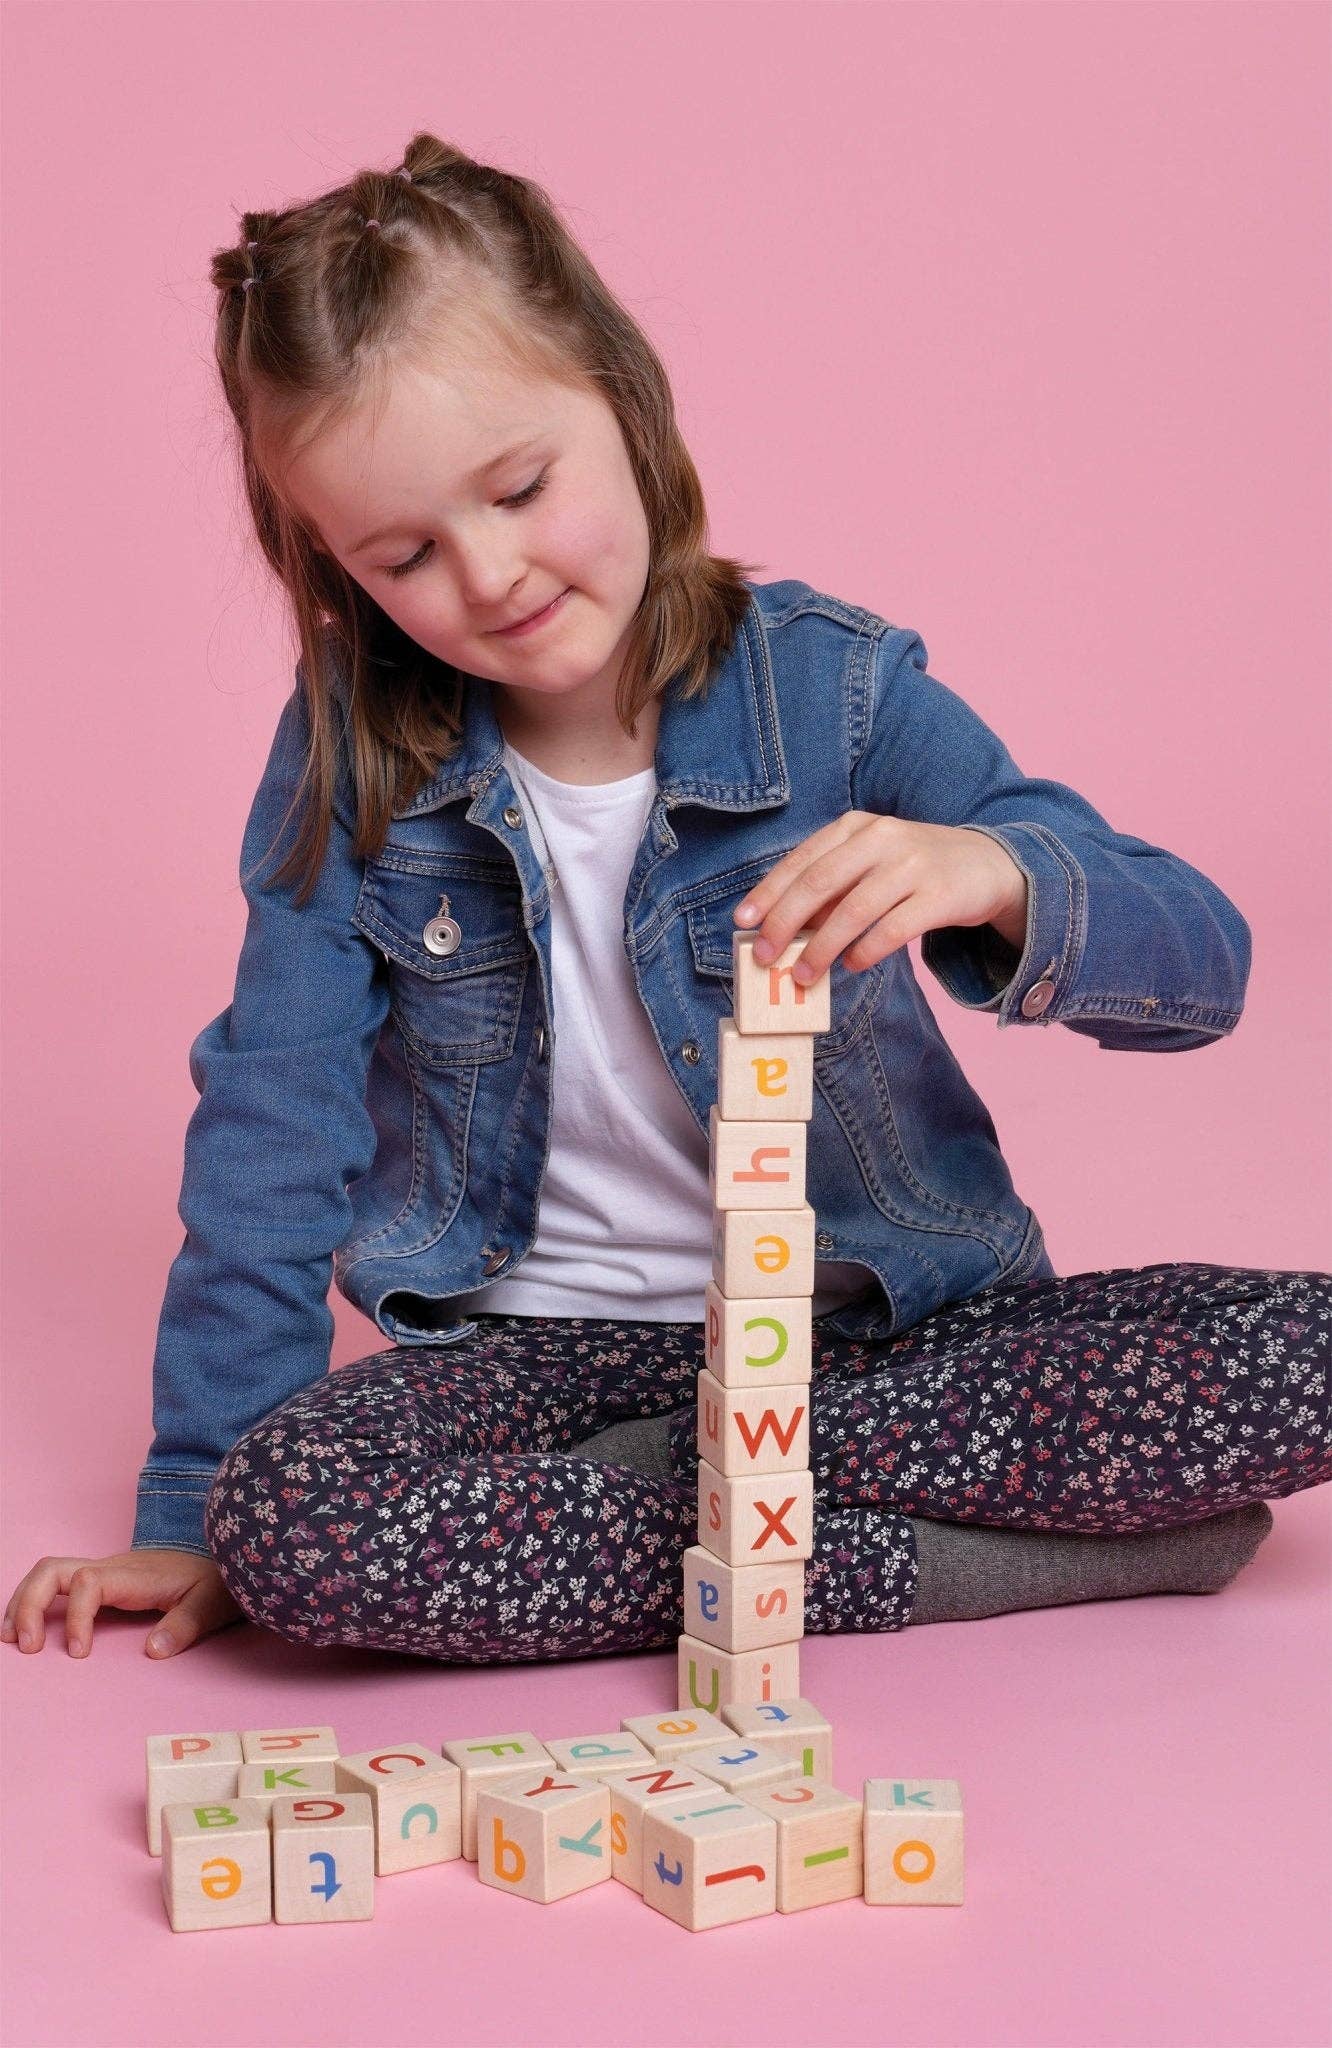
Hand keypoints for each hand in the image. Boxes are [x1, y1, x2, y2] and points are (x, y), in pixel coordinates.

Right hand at [2, 1548, 242, 1659]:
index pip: (87, 1583)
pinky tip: (26, 1630)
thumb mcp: (213, 1605)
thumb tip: (153, 1650)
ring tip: (10, 1640)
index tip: (79, 1654)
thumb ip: (186, 1626)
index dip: (75, 1617)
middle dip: (28, 1604)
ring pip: (49, 1572)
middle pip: (53, 1569)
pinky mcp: (103, 1581)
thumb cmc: (219, 1584)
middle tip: (24, 1647)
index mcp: (135, 1575)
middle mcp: (112, 1568)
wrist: (227, 1561)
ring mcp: (104, 1572)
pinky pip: (58, 1584)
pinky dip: (34, 1603)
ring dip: (23, 1602)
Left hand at [733, 813, 1027, 982]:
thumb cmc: (915, 868)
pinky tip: (851, 965)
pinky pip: (893, 929)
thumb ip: (834, 887)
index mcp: (857, 826)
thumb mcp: (872, 862)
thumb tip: (785, 929)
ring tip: (803, 976)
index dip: (769, 892)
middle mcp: (883, 838)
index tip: (743, 922)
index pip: (803, 860)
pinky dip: (866, 951)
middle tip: (764, 957)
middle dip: (786, 922)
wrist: (990, 865)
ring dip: (822, 948)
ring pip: (854, 910)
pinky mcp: (940, 896)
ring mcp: (914, 865)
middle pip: (821, 882)